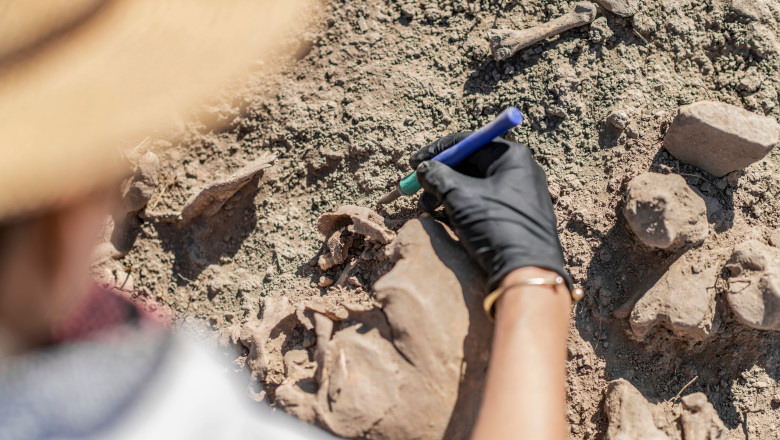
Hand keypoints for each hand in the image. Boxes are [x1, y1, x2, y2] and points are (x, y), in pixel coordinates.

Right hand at [411, 132, 570, 289]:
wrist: (527, 271)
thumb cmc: (496, 226)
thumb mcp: (459, 196)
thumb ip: (437, 176)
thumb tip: (424, 168)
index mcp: (511, 156)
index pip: (468, 142)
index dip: (437, 152)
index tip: (413, 163)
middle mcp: (519, 170)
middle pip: (471, 164)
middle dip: (441, 177)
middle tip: (419, 191)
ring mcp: (519, 194)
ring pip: (475, 186)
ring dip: (448, 194)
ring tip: (429, 209)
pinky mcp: (516, 216)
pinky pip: (484, 203)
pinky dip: (462, 208)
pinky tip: (446, 219)